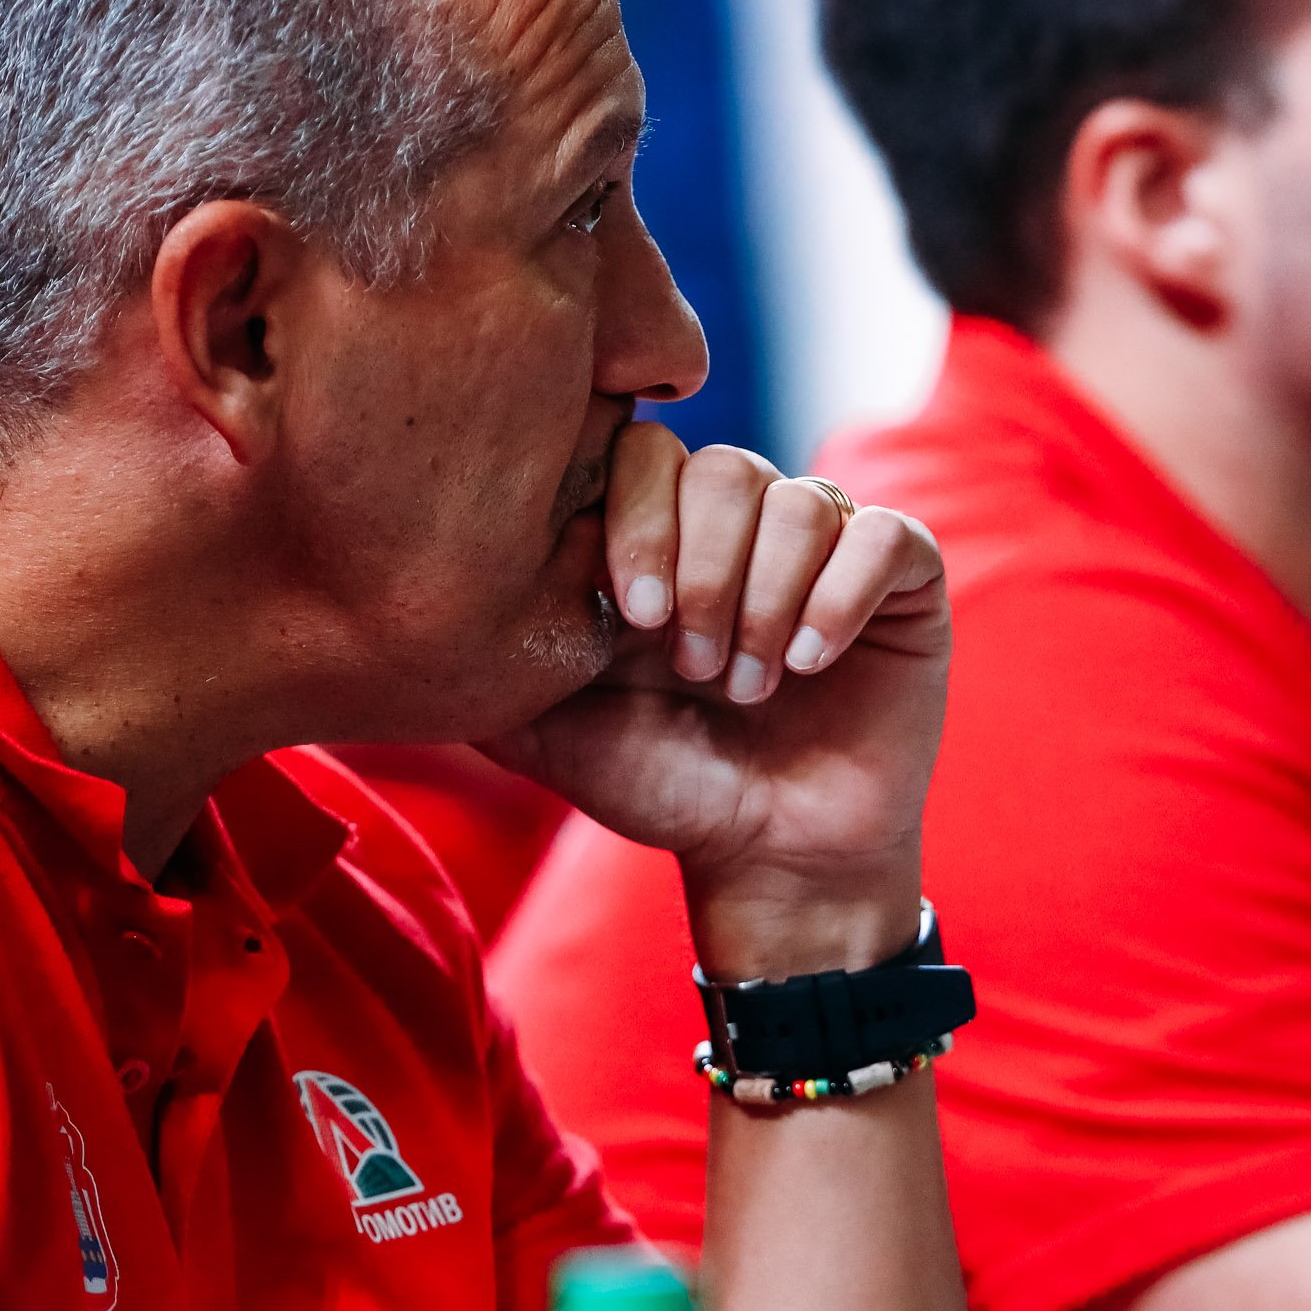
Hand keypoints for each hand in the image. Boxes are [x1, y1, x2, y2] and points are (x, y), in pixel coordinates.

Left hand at [481, 425, 948, 976]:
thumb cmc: (666, 789)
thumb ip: (494, 664)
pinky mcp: (905, 580)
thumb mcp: (555, 729)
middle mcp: (749, 525)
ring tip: (751, 684)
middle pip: (725, 467)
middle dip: (703, 569)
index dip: (638, 518)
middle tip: (692, 665)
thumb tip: (405, 620)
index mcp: (667, 535)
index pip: (645, 451)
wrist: (771, 859)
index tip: (628, 614)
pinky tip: (814, 664)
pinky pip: (884, 535)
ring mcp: (830, 546)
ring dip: (767, 600)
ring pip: (803, 501)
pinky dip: (841, 596)